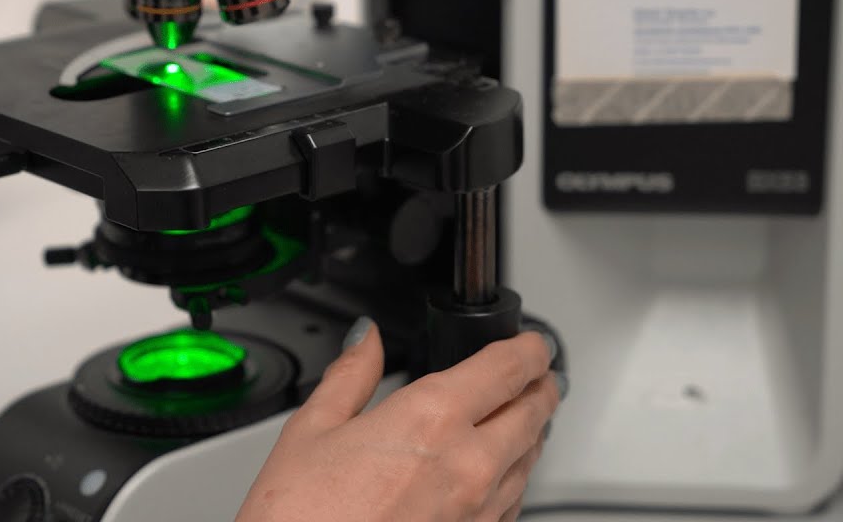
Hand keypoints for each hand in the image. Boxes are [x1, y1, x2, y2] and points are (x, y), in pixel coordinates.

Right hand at [237, 318, 562, 521]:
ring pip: (529, 460)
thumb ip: (350, 375)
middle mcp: (467, 465)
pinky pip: (512, 504)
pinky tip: (498, 475)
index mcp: (431, 418)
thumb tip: (365, 339)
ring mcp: (478, 512)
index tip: (532, 343)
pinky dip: (514, 479)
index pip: (506, 369)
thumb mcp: (311, 430)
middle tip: (541, 375)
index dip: (529, 349)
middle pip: (533, 413)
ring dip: (532, 432)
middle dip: (541, 388)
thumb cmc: (301, 518)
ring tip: (525, 418)